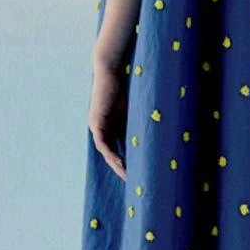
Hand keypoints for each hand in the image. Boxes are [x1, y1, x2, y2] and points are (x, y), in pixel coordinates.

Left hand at [88, 57, 128, 180]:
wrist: (111, 70)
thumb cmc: (124, 85)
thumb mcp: (132, 110)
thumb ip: (136, 123)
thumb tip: (153, 137)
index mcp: (110, 125)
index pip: (116, 147)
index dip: (124, 160)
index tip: (135, 171)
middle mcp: (101, 127)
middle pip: (109, 153)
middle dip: (120, 167)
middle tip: (131, 179)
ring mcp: (96, 126)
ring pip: (105, 151)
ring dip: (115, 164)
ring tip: (126, 174)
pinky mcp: (96, 122)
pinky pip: (102, 143)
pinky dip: (110, 153)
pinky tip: (119, 162)